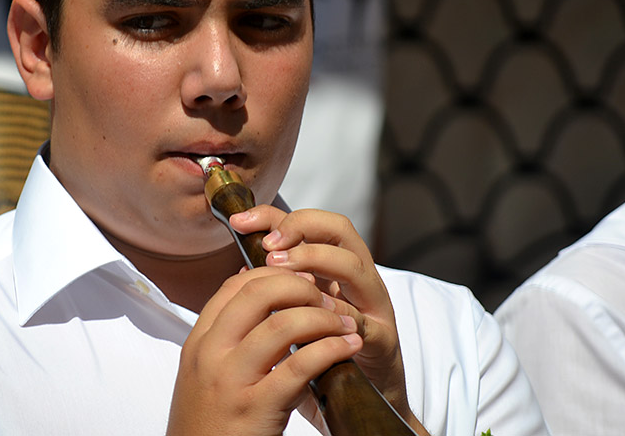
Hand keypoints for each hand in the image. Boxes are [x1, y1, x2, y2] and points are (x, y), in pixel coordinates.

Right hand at [168, 264, 362, 435]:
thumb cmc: (211, 425)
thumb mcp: (206, 374)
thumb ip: (227, 336)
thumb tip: (249, 283)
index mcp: (199, 343)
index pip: (236, 286)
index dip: (274, 273)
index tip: (301, 278)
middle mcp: (210, 355)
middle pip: (258, 293)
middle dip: (299, 286)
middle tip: (324, 296)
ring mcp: (231, 381)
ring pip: (282, 323)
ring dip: (323, 316)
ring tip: (344, 322)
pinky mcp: (256, 408)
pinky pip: (300, 366)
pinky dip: (331, 348)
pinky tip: (348, 346)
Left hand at [231, 205, 423, 431]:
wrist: (363, 409)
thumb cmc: (326, 359)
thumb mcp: (297, 319)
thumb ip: (278, 294)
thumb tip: (241, 269)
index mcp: (335, 271)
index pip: (309, 224)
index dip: (274, 215)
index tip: (240, 220)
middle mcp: (359, 280)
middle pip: (339, 229)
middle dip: (300, 228)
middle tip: (268, 245)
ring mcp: (375, 307)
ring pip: (353, 265)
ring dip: (315, 260)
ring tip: (281, 268)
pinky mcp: (383, 341)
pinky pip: (361, 319)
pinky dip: (334, 315)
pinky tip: (309, 317)